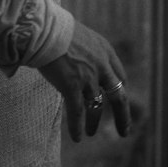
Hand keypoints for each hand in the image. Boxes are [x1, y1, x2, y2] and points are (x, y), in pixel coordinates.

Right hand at [38, 20, 131, 142]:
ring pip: (96, 107)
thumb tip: (76, 58)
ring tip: (90, 133)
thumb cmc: (54, 29)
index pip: (120, 75)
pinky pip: (77, 112)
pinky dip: (77, 126)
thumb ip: (84, 51)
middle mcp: (101, 66)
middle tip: (125, 131)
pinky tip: (77, 138)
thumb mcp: (79, 35)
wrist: (43, 28)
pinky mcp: (72, 86)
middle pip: (118, 96)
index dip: (120, 88)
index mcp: (105, 51)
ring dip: (93, 122)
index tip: (118, 97)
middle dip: (122, 116)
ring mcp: (88, 77)